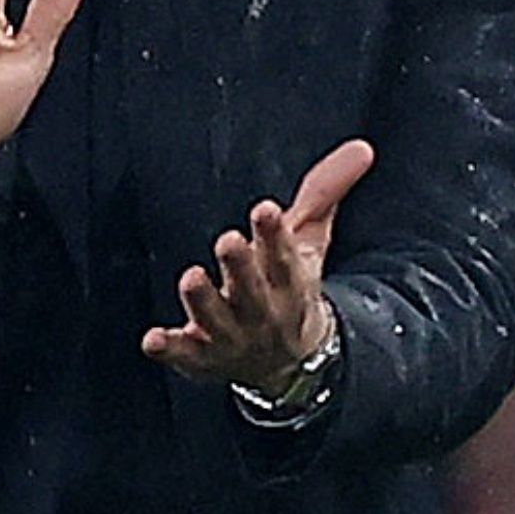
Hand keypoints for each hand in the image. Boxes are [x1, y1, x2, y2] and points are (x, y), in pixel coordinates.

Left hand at [141, 139, 375, 393]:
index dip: (274, 234)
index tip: (264, 209)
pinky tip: (152, 340)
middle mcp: (262, 311)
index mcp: (289, 281)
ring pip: (216, 320)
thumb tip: (362, 148)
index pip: (284, 256)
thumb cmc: (291, 289)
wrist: (288, 365)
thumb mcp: (310, 241)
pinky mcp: (202, 355)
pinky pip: (184, 354)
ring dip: (204, 302)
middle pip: (250, 289)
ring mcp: (232, 336)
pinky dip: (169, 348)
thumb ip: (324, 191)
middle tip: (227, 240)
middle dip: (240, 267)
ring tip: (191, 279)